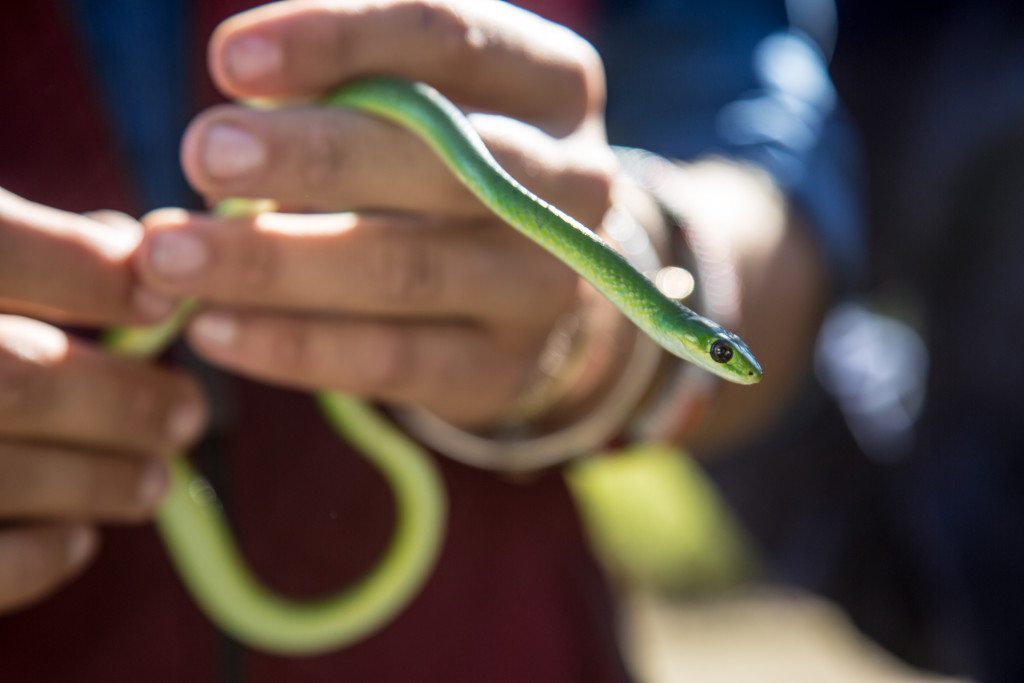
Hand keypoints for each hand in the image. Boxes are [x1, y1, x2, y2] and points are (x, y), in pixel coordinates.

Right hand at [0, 190, 205, 611]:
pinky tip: (74, 540)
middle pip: (15, 379)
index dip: (90, 273)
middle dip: (119, 400)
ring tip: (156, 479)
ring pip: (0, 471)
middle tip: (188, 412)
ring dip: (97, 479)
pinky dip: (31, 557)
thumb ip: (5, 236)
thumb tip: (132, 247)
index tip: (163, 301)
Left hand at [135, 0, 619, 426]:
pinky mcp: (504, 368)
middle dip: (313, 156)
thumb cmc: (446, 160)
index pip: (452, 38)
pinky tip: (214, 328)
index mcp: (553, 82)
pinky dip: (295, 347)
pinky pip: (393, 361)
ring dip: (277, 264)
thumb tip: (238, 80)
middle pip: (441, 162)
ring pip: (407, 271)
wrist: (529, 280)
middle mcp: (574, 183)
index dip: (344, 40)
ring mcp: (547, 285)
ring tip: (170, 254)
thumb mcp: (428, 94)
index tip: (231, 60)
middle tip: (202, 154)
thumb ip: (358, 75)